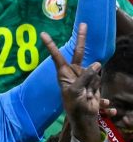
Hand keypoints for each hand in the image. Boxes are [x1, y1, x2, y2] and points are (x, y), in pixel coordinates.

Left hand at [42, 25, 110, 141]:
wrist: (84, 117)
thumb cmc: (73, 104)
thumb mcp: (75, 91)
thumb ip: (85, 76)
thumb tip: (97, 64)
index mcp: (64, 73)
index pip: (57, 56)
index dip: (51, 46)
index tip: (43, 34)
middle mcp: (74, 71)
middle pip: (78, 52)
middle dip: (81, 39)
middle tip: (84, 24)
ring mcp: (86, 75)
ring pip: (93, 71)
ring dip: (92, 84)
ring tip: (86, 96)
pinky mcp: (95, 82)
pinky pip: (98, 82)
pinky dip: (98, 94)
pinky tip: (96, 103)